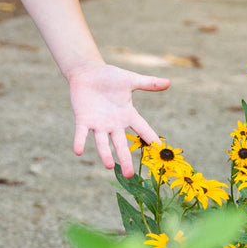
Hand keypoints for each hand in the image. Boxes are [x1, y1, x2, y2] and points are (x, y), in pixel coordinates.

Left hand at [68, 63, 169, 177]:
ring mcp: (98, 123)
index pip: (142, 129)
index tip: (160, 150)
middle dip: (125, 159)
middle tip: (129, 175)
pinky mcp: (83, 119)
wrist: (87, 72)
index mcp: (127, 115)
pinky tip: (78, 151)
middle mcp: (113, 124)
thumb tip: (169, 82)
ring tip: (109, 165)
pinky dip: (79, 141)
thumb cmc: (109, 77)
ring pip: (102, 142)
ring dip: (105, 154)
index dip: (150, 138)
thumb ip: (148, 83)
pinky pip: (81, 133)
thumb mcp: (130, 80)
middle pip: (121, 144)